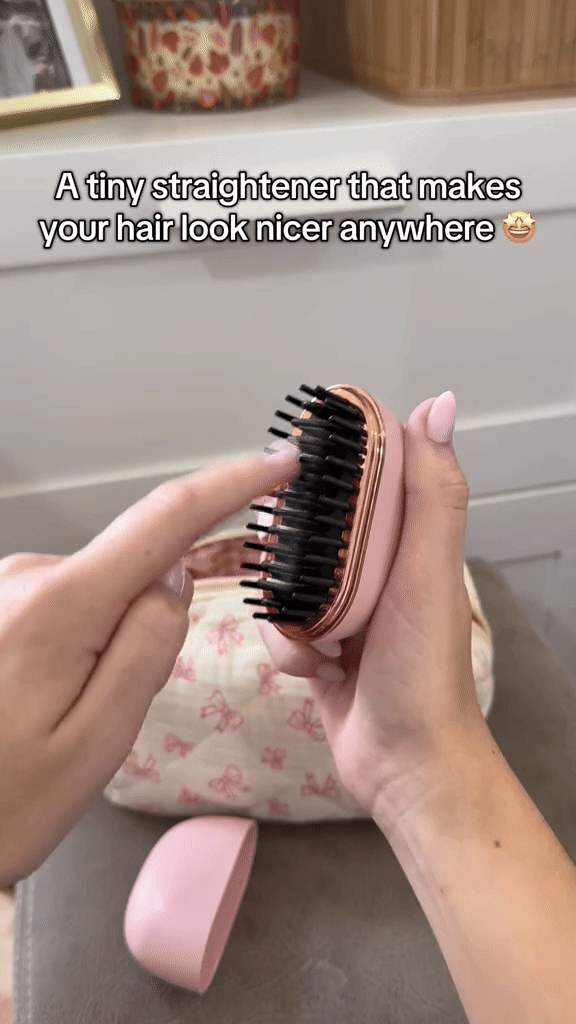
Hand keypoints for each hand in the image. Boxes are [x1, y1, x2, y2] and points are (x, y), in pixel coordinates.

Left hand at [0, 445, 298, 885]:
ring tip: (64, 715)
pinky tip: (44, 697)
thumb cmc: (4, 802)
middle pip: (137, 568)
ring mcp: (5, 584)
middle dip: (152, 621)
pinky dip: (82, 641)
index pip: (166, 518)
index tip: (281, 464)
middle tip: (110, 710)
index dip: (233, 485)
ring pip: (103, 592)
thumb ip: (149, 648)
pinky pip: (70, 603)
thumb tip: (174, 577)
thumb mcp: (99, 741)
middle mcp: (26, 575)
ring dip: (109, 640)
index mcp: (58, 606)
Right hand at [259, 394, 489, 830]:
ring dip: (290, 615)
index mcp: (407, 541)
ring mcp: (345, 610)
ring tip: (321, 645)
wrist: (405, 765)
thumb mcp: (428, 572)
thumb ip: (432, 492)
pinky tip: (316, 672)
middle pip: (311, 528)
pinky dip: (287, 649)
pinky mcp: (318, 647)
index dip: (330, 465)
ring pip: (284, 579)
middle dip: (293, 554)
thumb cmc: (424, 672)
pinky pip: (278, 627)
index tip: (297, 466)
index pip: (365, 477)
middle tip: (298, 575)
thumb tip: (437, 405)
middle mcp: (376, 570)